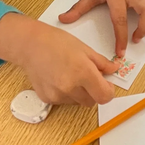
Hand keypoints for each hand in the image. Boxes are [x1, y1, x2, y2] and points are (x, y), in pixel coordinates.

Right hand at [0, 14, 118, 105]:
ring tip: (71, 75)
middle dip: (94, 92)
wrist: (30, 45)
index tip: (107, 85)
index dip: (108, 91)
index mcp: (83, 73)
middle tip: (88, 77)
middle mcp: (70, 87)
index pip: (105, 96)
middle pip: (92, 102)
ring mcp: (57, 95)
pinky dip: (66, 94)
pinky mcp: (47, 99)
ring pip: (78, 102)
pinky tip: (59, 78)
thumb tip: (114, 69)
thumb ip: (102, 63)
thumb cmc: (57, 42)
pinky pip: (64, 101)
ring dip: (80, 93)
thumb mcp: (85, 49)